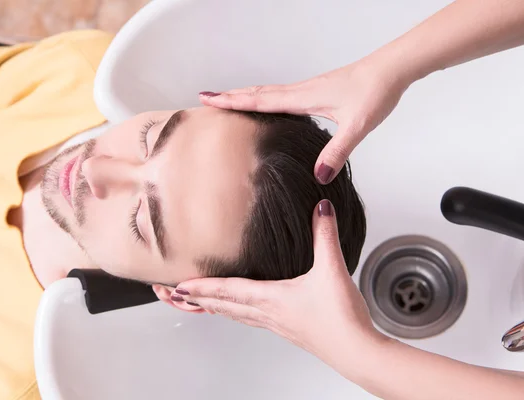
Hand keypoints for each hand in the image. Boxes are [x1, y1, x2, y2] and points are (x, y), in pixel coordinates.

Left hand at [173, 200, 385, 372]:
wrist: (357, 352)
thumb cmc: (341, 319)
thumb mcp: (332, 269)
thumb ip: (324, 235)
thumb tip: (321, 208)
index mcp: (271, 299)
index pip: (227, 291)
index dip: (200, 287)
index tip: (177, 287)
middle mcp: (268, 313)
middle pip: (223, 306)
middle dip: (195, 300)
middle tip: (171, 296)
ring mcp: (277, 324)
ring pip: (235, 314)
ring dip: (213, 307)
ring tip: (197, 303)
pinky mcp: (288, 329)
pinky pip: (252, 319)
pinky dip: (236, 313)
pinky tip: (242, 312)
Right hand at [199, 57, 410, 183]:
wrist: (391, 70)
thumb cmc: (374, 92)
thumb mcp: (356, 127)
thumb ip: (336, 152)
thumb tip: (318, 175)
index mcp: (303, 98)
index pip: (260, 100)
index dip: (233, 102)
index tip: (209, 100)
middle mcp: (301, 91)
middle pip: (258, 92)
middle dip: (231, 96)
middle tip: (207, 98)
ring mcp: (309, 89)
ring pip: (269, 91)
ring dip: (246, 95)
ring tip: (230, 99)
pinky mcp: (317, 91)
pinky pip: (282, 94)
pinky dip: (266, 96)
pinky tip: (270, 104)